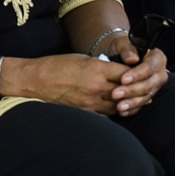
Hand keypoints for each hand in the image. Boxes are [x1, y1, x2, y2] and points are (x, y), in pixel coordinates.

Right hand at [2, 53, 153, 116]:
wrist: (34, 80)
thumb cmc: (56, 66)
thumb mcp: (83, 59)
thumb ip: (102, 66)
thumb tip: (117, 71)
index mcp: (97, 70)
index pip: (127, 74)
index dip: (136, 74)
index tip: (140, 74)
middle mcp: (96, 87)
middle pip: (127, 92)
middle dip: (135, 91)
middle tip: (140, 89)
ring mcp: (90, 103)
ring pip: (118, 107)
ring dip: (125, 104)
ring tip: (129, 100)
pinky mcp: (83, 113)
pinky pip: (104, 117)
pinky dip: (111, 113)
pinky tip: (113, 109)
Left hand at [102, 38, 168, 115]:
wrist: (118, 58)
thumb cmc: (122, 49)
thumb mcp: (122, 44)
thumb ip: (127, 49)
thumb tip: (132, 59)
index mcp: (157, 58)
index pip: (151, 67)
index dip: (138, 74)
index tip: (123, 79)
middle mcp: (159, 73)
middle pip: (150, 84)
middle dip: (133, 90)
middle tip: (116, 93)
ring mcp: (154, 87)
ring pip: (147, 96)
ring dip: (132, 102)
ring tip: (119, 106)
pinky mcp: (147, 97)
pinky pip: (142, 105)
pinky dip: (132, 109)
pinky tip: (122, 111)